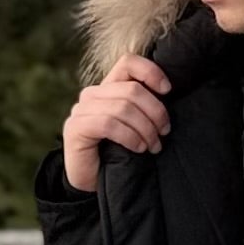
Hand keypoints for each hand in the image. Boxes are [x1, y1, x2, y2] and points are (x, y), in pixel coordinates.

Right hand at [60, 54, 173, 190]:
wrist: (93, 182)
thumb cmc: (119, 153)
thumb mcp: (136, 125)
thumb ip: (144, 107)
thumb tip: (168, 92)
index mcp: (108, 88)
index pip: (128, 63)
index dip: (151, 72)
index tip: (168, 90)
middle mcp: (92, 94)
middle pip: (131, 89)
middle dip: (155, 112)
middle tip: (164, 132)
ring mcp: (81, 110)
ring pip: (122, 107)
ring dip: (145, 128)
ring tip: (153, 146)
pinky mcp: (75, 128)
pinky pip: (109, 124)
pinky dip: (129, 136)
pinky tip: (138, 148)